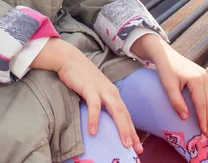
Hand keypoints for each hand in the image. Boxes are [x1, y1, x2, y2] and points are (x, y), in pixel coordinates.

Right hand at [31, 38, 142, 154]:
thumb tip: (102, 121)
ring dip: (121, 127)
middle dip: (131, 132)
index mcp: (112, 93)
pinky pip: (94, 105)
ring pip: (116, 110)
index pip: (125, 114)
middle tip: (137, 149)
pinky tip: (93, 131)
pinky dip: (94, 118)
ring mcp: (101, 89)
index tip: (138, 146)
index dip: (132, 130)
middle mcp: (110, 91)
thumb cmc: (81, 76)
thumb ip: (101, 102)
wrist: (69, 58)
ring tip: (124, 143)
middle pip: (124, 113)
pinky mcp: (89, 87)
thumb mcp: (95, 89)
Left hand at [132, 34, 207, 134]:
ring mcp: (204, 75)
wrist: (163, 54)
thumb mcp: (168, 86)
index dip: (202, 119)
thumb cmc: (165, 69)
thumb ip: (176, 102)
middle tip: (207, 133)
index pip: (202, 104)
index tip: (202, 131)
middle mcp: (203, 77)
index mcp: (196, 79)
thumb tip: (185, 118)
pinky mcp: (202, 75)